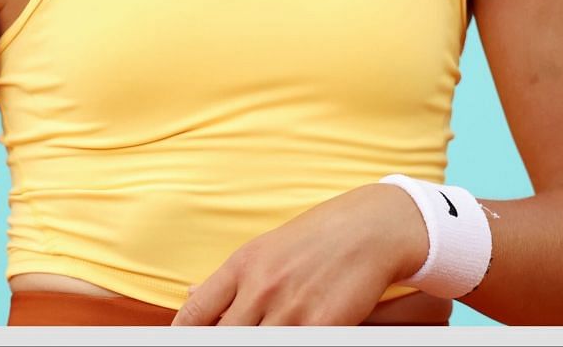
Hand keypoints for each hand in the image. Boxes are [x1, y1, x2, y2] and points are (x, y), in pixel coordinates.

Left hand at [172, 183, 426, 324]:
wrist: (376, 227)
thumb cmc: (322, 236)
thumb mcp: (268, 247)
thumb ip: (232, 278)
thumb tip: (190, 295)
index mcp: (243, 264)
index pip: (193, 316)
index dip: (186, 337)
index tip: (192, 343)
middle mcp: (261, 287)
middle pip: (221, 338)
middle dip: (225, 343)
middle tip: (238, 337)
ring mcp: (290, 308)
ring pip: (254, 345)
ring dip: (261, 342)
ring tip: (274, 330)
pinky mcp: (321, 325)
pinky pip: (293, 346)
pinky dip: (290, 343)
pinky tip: (298, 333)